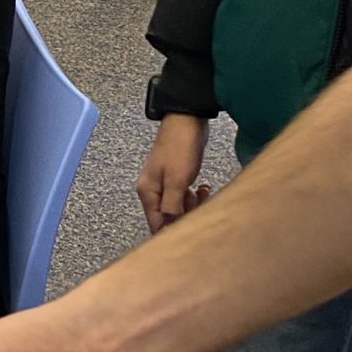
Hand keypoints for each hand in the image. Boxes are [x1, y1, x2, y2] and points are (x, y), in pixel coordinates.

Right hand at [137, 113, 209, 233]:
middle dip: (186, 216)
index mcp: (148, 193)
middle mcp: (153, 190)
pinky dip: (194, 196)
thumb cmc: (180, 147)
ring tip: (202, 194)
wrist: (186, 119)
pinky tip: (202, 188)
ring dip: (192, 206)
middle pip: (167, 217)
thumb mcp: (176, 180)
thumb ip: (172, 206)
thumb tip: (169, 228)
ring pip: (177, 207)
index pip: (156, 225)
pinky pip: (183, 196)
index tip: (191, 230)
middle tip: (200, 207)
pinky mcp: (176, 177)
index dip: (172, 231)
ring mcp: (164, 183)